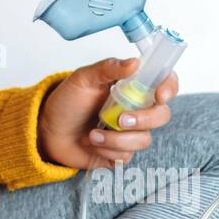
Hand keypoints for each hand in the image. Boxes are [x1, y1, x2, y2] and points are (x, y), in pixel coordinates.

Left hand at [37, 57, 178, 168]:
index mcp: (131, 87)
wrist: (49, 130)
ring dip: (115, 139)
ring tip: (92, 134)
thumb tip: (134, 62)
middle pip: (161, 115)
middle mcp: (136, 109)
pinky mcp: (121, 152)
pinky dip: (107, 151)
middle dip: (143, 120)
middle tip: (119, 120)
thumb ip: (108, 68)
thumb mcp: (83, 78)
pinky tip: (92, 143)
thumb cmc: (67, 102)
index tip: (159, 96)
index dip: (169, 88)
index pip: (164, 82)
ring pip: (143, 140)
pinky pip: (127, 156)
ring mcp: (130, 132)